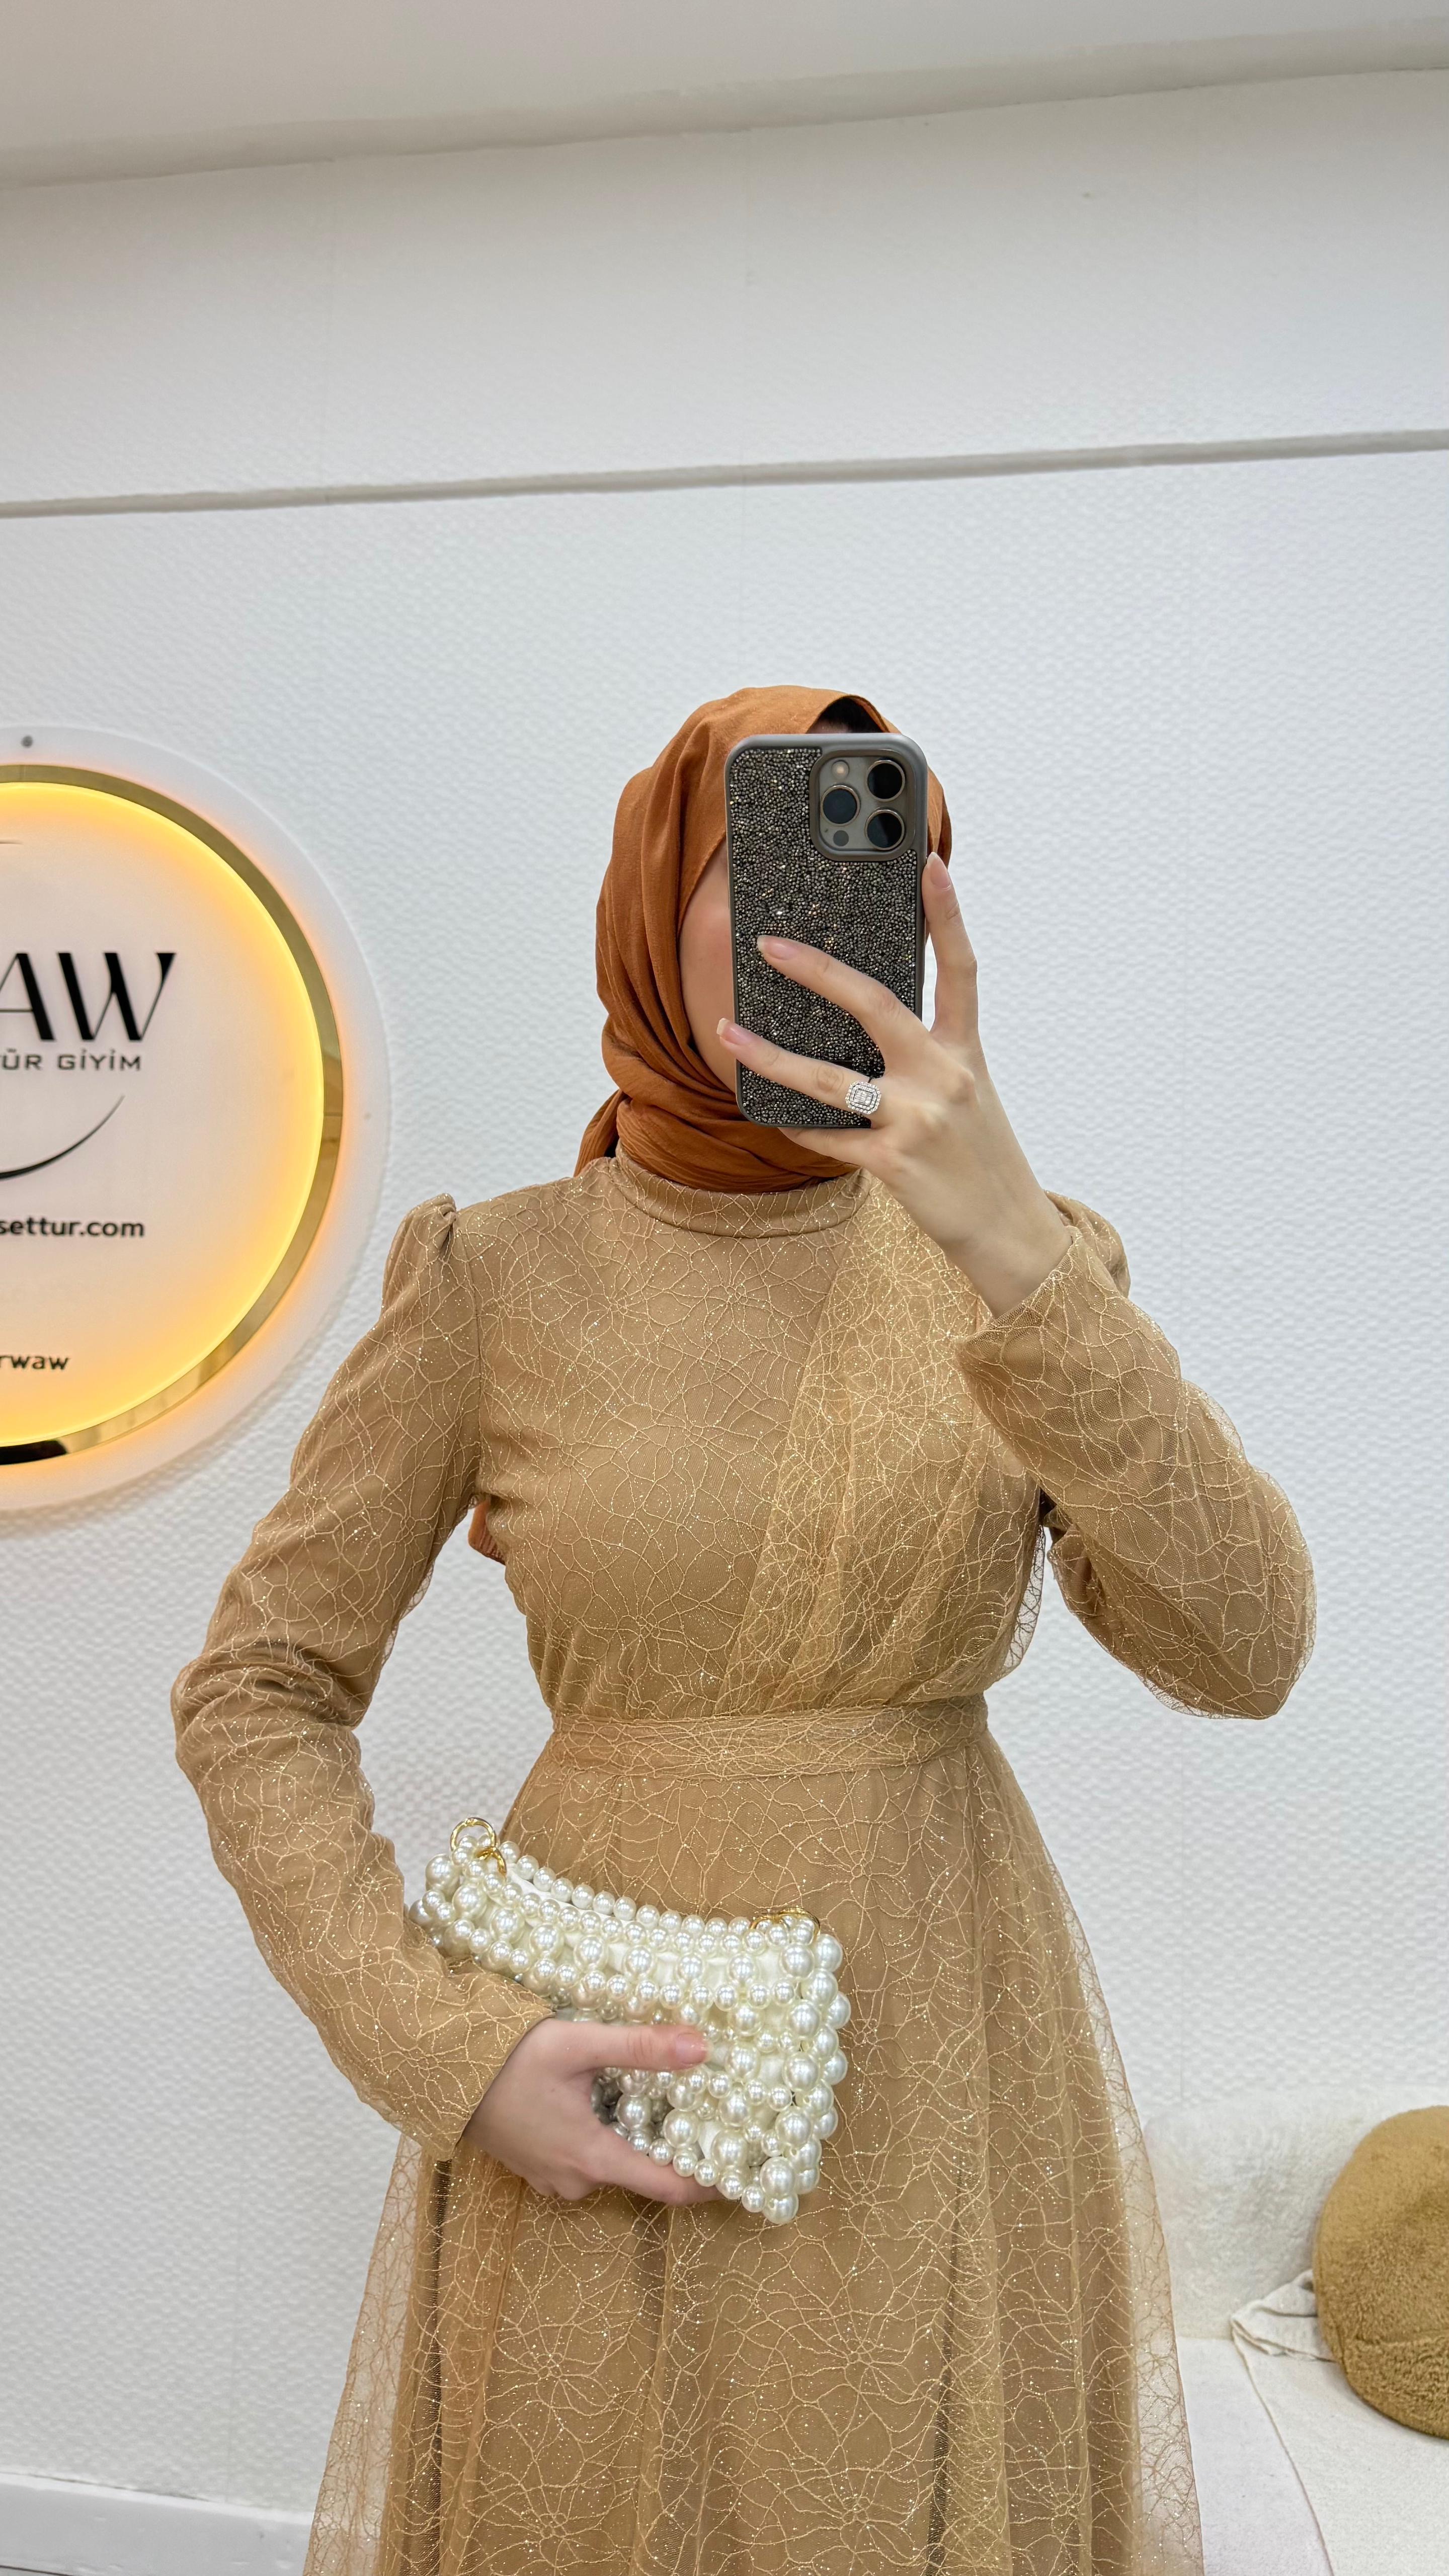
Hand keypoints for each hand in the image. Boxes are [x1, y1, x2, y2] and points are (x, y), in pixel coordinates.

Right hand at [461, 2017, 720, 2204]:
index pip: (667, 2189)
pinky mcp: (536, 2165)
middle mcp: (576, 2179)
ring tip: (660, 2098)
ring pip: (611, 2163)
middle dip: (671, 2148)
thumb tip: (701, 2047)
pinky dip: (603, 2135)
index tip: (742, 2173)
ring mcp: (552, 2177)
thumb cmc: (508, 2059)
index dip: (708, 2184)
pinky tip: (607, 2100)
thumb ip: (640, 2047)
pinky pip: (584, 2158)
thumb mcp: (579, 2045)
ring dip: (633, 2137)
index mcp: (593, 2158)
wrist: (442, 2070)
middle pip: (641, 2173)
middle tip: (704, 2113)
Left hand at [716, 853, 1069, 1315]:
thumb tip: (860, 1021)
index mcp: (965, 1051)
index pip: (961, 968)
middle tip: (769, 944)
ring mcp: (917, 1119)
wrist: (1008, 1229)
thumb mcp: (967, 1093)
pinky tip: (774, 1116)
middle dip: (817, 971)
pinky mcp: (894, 1163)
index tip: (929, 863)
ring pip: (827, 1079)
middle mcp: (944, 1076)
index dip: (947, 914)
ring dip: (770, 1056)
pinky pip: (827, 1137)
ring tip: (727, 1033)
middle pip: (875, 1005)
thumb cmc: (980, 1156)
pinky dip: (797, 1127)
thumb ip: (926, 1056)